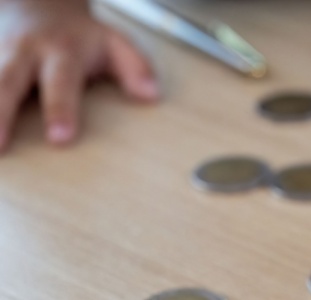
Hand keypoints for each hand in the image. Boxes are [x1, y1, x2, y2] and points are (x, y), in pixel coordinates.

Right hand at [0, 0, 156, 151]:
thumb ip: (134, 68)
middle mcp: (21, 53)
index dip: (61, 110)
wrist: (36, 3)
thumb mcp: (112, 42)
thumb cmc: (78, 36)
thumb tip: (151, 95)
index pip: (62, 83)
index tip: (60, 138)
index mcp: (60, 52)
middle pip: (4, 81)